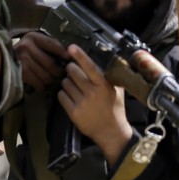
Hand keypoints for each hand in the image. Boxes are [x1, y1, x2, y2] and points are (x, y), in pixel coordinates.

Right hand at [14, 31, 67, 91]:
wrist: (1, 59)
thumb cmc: (24, 52)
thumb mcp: (35, 42)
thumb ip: (50, 45)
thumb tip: (69, 54)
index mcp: (33, 37)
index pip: (54, 45)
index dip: (64, 53)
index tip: (69, 59)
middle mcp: (27, 47)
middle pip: (51, 64)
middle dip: (58, 71)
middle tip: (61, 74)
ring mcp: (23, 61)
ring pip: (46, 76)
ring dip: (51, 80)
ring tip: (52, 79)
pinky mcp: (21, 73)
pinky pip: (39, 83)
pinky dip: (43, 86)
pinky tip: (42, 84)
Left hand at [60, 44, 131, 165]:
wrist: (111, 132)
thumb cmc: (115, 109)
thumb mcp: (117, 91)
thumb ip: (110, 77)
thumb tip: (104, 61)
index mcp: (103, 85)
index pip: (90, 67)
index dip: (80, 56)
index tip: (71, 47)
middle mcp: (92, 92)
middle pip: (73, 72)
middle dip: (71, 69)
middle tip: (73, 71)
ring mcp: (82, 103)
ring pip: (65, 84)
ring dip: (67, 83)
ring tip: (74, 87)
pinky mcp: (73, 112)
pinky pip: (61, 96)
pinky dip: (63, 94)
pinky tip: (70, 96)